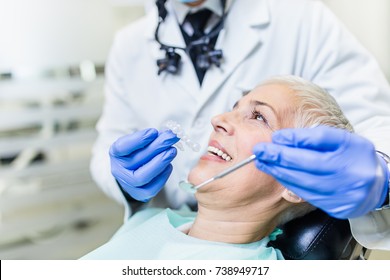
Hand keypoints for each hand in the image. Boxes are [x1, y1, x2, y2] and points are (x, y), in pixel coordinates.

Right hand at [109, 128, 179, 201]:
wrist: (134, 172)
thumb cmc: (139, 153)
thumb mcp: (140, 142)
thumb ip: (152, 138)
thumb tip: (168, 134)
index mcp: (116, 153)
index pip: (122, 147)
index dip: (138, 139)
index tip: (153, 132)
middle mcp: (118, 170)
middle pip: (136, 161)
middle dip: (156, 147)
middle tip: (170, 138)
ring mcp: (127, 184)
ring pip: (142, 177)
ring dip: (160, 163)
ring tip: (172, 151)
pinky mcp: (139, 194)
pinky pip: (151, 189)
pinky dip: (162, 176)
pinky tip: (169, 166)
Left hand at [253, 126, 388, 218]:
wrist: (377, 184)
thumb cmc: (356, 156)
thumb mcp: (341, 139)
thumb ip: (314, 137)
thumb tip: (283, 138)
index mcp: (348, 162)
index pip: (312, 155)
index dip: (289, 148)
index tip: (271, 140)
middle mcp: (345, 183)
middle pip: (304, 171)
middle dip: (278, 160)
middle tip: (259, 151)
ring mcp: (339, 199)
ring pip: (302, 186)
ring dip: (279, 173)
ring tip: (263, 162)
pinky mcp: (334, 209)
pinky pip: (305, 195)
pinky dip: (289, 183)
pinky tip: (278, 174)